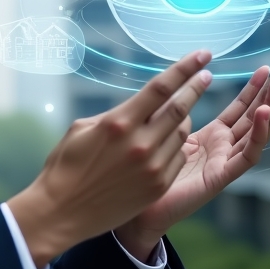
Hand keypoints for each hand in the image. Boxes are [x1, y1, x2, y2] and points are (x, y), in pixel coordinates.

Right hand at [7, 50, 214, 268]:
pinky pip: (178, 157)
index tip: (201, 56)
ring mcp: (152, 167)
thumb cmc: (65, 166)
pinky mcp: (157, 186)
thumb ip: (115, 115)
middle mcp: (140, 143)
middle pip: (179, 108)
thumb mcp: (82, 129)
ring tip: (174, 116)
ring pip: (181, 133)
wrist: (62, 212)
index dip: (184, 69)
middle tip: (207, 76)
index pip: (160, 88)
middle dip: (195, 89)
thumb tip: (138, 106)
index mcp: (118, 123)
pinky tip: (165, 144)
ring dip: (182, 120)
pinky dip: (176, 146)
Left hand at [114, 66, 269, 260]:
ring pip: (256, 133)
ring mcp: (224, 164)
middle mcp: (222, 150)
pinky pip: (247, 156)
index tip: (262, 69)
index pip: (238, 110)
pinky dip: (259, 135)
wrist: (139, 211)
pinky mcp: (221, 178)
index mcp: (211, 138)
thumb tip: (174, 91)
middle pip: (252, 119)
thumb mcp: (163, 133)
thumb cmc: (146, 173)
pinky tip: (265, 114)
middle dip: (267, 95)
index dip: (250, 91)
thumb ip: (172, 115)